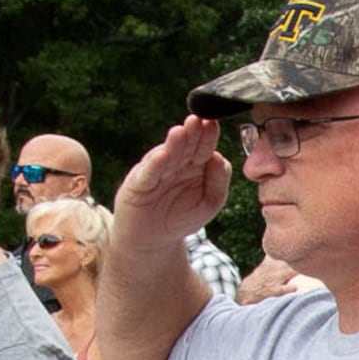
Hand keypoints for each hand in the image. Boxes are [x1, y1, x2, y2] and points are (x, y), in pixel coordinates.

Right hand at [116, 115, 228, 247]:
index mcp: (195, 163)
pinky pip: (149, 174)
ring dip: (174, 144)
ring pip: (167, 155)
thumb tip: (218, 156)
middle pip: (186, 145)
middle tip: (198, 120)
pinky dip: (155, 165)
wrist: (154, 239)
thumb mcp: (209, 201)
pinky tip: (162, 156)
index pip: (203, 145)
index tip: (213, 124)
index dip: (208, 135)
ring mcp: (157, 171)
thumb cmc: (183, 216)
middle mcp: (175, 162)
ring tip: (181, 131)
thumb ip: (218, 180)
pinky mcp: (139, 184)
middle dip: (192, 133)